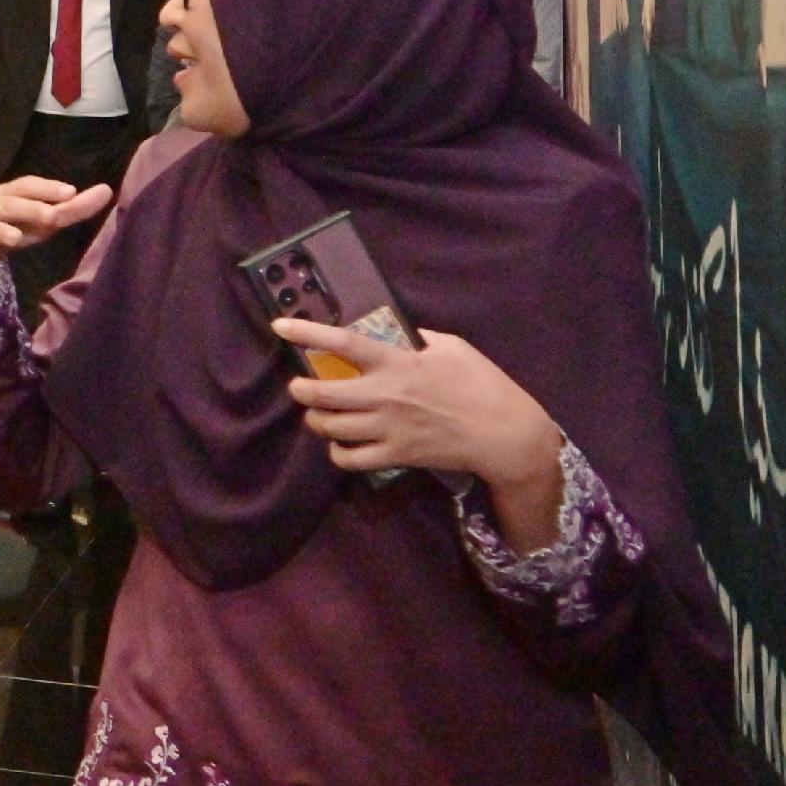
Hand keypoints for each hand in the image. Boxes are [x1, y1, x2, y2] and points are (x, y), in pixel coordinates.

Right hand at [0, 175, 110, 288]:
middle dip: (28, 208)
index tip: (70, 192)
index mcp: (10, 196)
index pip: (27, 186)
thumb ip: (71, 208)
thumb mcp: (39, 220)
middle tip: (51, 216)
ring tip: (16, 238)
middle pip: (8, 204)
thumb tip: (107, 191)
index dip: (46, 188)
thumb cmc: (9, 228)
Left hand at [273, 321, 565, 529]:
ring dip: (316, 421)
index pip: (342, 343)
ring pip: (330, 428)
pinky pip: (350, 460)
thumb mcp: (455, 348)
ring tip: (319, 416)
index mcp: (398, 363)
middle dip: (300, 391)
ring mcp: (388, 428)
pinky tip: (341, 445)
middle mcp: (385, 395)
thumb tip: (404, 332)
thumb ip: (423, 338)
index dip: (306, 333)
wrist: (505, 435)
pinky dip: (337, 453)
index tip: (279, 326)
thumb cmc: (483, 385)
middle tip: (299, 388)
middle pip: (322, 394)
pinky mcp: (396, 456)